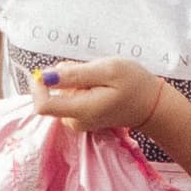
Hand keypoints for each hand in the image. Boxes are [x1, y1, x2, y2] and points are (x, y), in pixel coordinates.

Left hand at [26, 58, 179, 143]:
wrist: (151, 105)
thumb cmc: (134, 84)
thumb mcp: (108, 70)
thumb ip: (76, 74)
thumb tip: (47, 76)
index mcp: (81, 110)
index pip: (43, 105)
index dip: (39, 85)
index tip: (49, 69)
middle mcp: (75, 120)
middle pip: (51, 96)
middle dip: (62, 78)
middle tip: (90, 71)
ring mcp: (78, 121)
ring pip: (60, 95)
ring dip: (72, 81)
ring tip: (98, 78)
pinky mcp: (80, 118)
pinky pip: (69, 98)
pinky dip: (78, 87)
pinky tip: (97, 85)